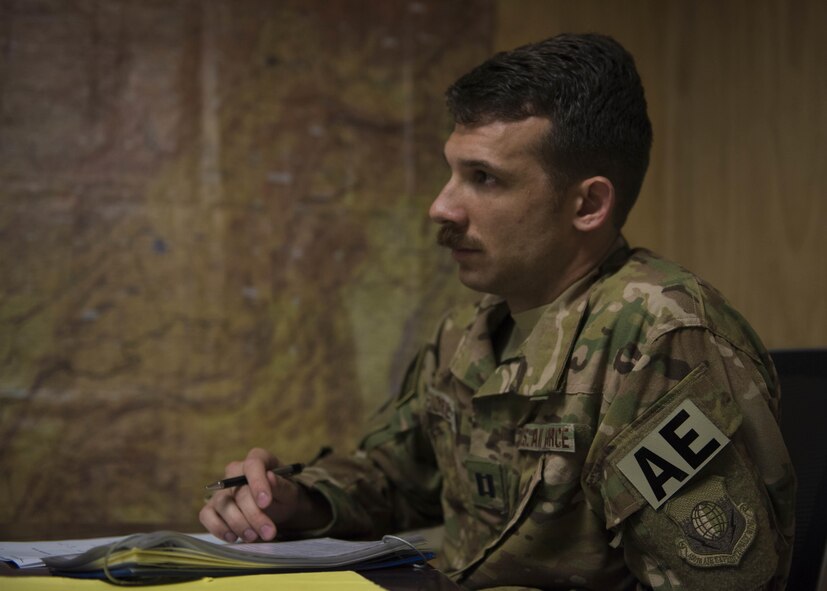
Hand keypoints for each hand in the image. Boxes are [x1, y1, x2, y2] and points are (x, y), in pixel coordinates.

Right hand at [199, 448, 321, 542]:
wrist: (277, 508)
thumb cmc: (283, 495)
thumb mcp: (289, 492)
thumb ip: (281, 486)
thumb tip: (270, 477)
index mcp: (258, 459)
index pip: (253, 465)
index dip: (258, 483)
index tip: (266, 503)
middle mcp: (236, 471)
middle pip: (239, 491)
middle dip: (254, 515)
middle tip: (268, 532)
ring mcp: (222, 489)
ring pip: (223, 505)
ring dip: (238, 524)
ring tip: (254, 536)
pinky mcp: (212, 506)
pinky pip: (207, 515)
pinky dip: (218, 528)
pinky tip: (233, 537)